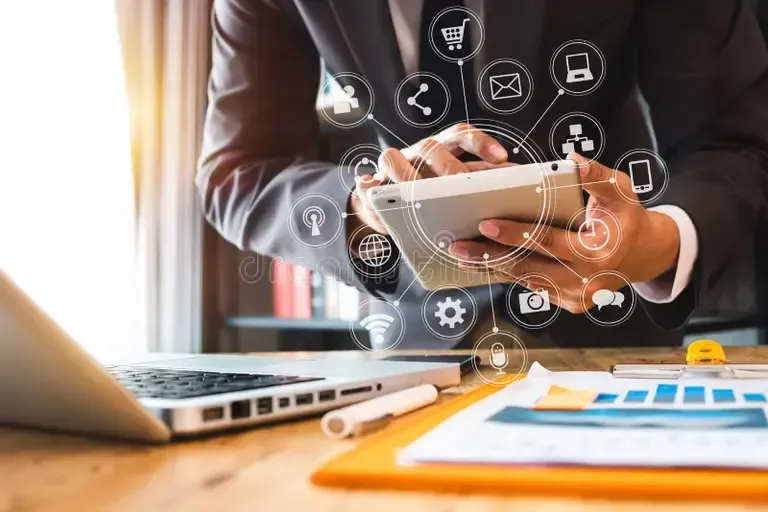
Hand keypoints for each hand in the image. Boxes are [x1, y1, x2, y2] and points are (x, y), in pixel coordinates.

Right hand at [347, 123, 508, 240]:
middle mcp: (417, 153)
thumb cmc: (431, 200)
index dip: (481, 143)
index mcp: (442, 151)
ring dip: (406, 175)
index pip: (461, 136)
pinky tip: (374, 193)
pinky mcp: (371, 185)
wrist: (391, 211)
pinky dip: (368, 187)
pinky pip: (365, 184)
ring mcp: (392, 168)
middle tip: (461, 183)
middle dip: (447, 164)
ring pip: (392, 158)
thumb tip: (513, 179)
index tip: (502, 158)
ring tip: (417, 193)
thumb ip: (477, 185)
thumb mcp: (455, 191)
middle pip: (431, 147)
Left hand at [449, 153, 680, 312]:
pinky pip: (531, 287)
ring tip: (462, 256)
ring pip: (525, 280)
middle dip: (490, 255)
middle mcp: (585, 280)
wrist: (642, 256)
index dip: (515, 233)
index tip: (486, 224)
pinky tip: (484, 264)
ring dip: (492, 267)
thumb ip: (597, 176)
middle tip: (458, 245)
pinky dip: (507, 274)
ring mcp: (575, 296)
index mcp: (598, 252)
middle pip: (529, 266)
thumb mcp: (621, 192)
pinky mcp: (567, 303)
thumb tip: (573, 160)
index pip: (548, 241)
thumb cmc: (626, 218)